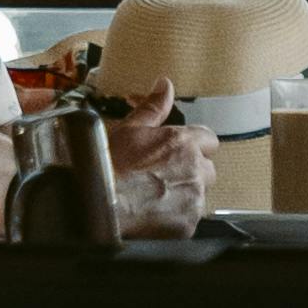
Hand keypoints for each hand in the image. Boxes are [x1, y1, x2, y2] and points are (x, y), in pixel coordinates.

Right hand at [104, 76, 214, 238]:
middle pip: (208, 170)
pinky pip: (190, 219)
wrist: (99, 204)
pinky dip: (176, 218)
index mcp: (183, 141)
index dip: (194, 146)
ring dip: (184, 196)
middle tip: (164, 178)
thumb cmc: (109, 165)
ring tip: (155, 198)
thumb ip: (153, 107)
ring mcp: (194, 197)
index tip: (178, 154)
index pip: (209, 139)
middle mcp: (195, 168)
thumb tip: (165, 84)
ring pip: (199, 195)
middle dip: (191, 173)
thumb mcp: (129, 129)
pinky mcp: (189, 223)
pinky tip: (154, 215)